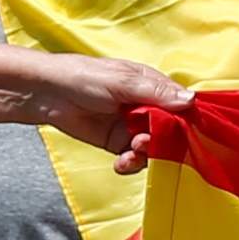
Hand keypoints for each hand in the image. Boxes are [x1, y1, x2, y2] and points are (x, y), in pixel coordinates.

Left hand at [33, 54, 193, 158]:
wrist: (48, 93)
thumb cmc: (84, 76)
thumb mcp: (123, 81)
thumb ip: (155, 92)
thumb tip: (190, 100)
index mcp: (153, 86)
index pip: (181, 105)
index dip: (187, 121)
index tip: (188, 135)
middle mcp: (147, 107)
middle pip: (170, 131)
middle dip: (163, 142)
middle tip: (147, 142)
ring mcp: (133, 126)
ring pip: (153, 148)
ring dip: (146, 155)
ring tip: (131, 151)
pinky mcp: (118, 143)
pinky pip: (134, 158)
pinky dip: (131, 163)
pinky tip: (121, 162)